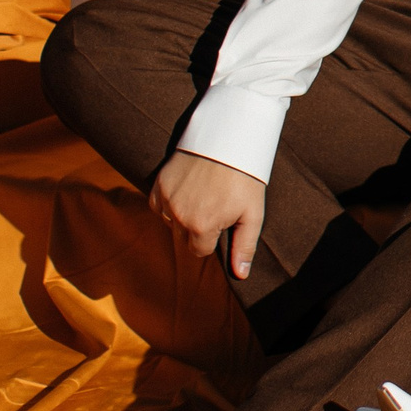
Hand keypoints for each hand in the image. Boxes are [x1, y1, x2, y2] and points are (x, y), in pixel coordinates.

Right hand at [150, 148, 266, 280]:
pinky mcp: (159, 182)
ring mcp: (167, 198)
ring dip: (181, 216)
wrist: (230, 136)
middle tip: (214, 204)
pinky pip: (157, 204)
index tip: (223, 218)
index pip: (200, 250)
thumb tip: (241, 275)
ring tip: (202, 195)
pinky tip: (186, 190)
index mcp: (201, 227)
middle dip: (197, 227)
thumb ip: (245, 246)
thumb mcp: (252, 212)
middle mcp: (179, 216)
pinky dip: (168, 202)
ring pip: (169, 222)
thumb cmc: (245, 176)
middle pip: (183, 238)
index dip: (213, 236)